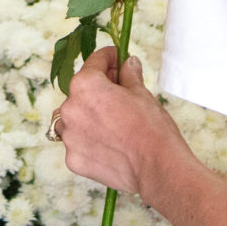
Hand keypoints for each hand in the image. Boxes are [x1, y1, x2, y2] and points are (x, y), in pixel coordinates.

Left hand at [57, 48, 180, 196]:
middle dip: (99, 89)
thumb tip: (128, 63)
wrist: (157, 167)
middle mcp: (70, 109)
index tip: (117, 58)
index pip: (94, 63)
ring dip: (89, 116)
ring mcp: (69, 137)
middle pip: (81, 91)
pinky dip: (89, 141)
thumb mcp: (142, 93)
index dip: (109, 58)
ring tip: (113, 122)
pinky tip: (110, 143)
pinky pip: (78, 143)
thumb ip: (128, 75)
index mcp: (85, 86)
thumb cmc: (151, 128)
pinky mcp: (73, 159)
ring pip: (75, 119)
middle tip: (121, 92)